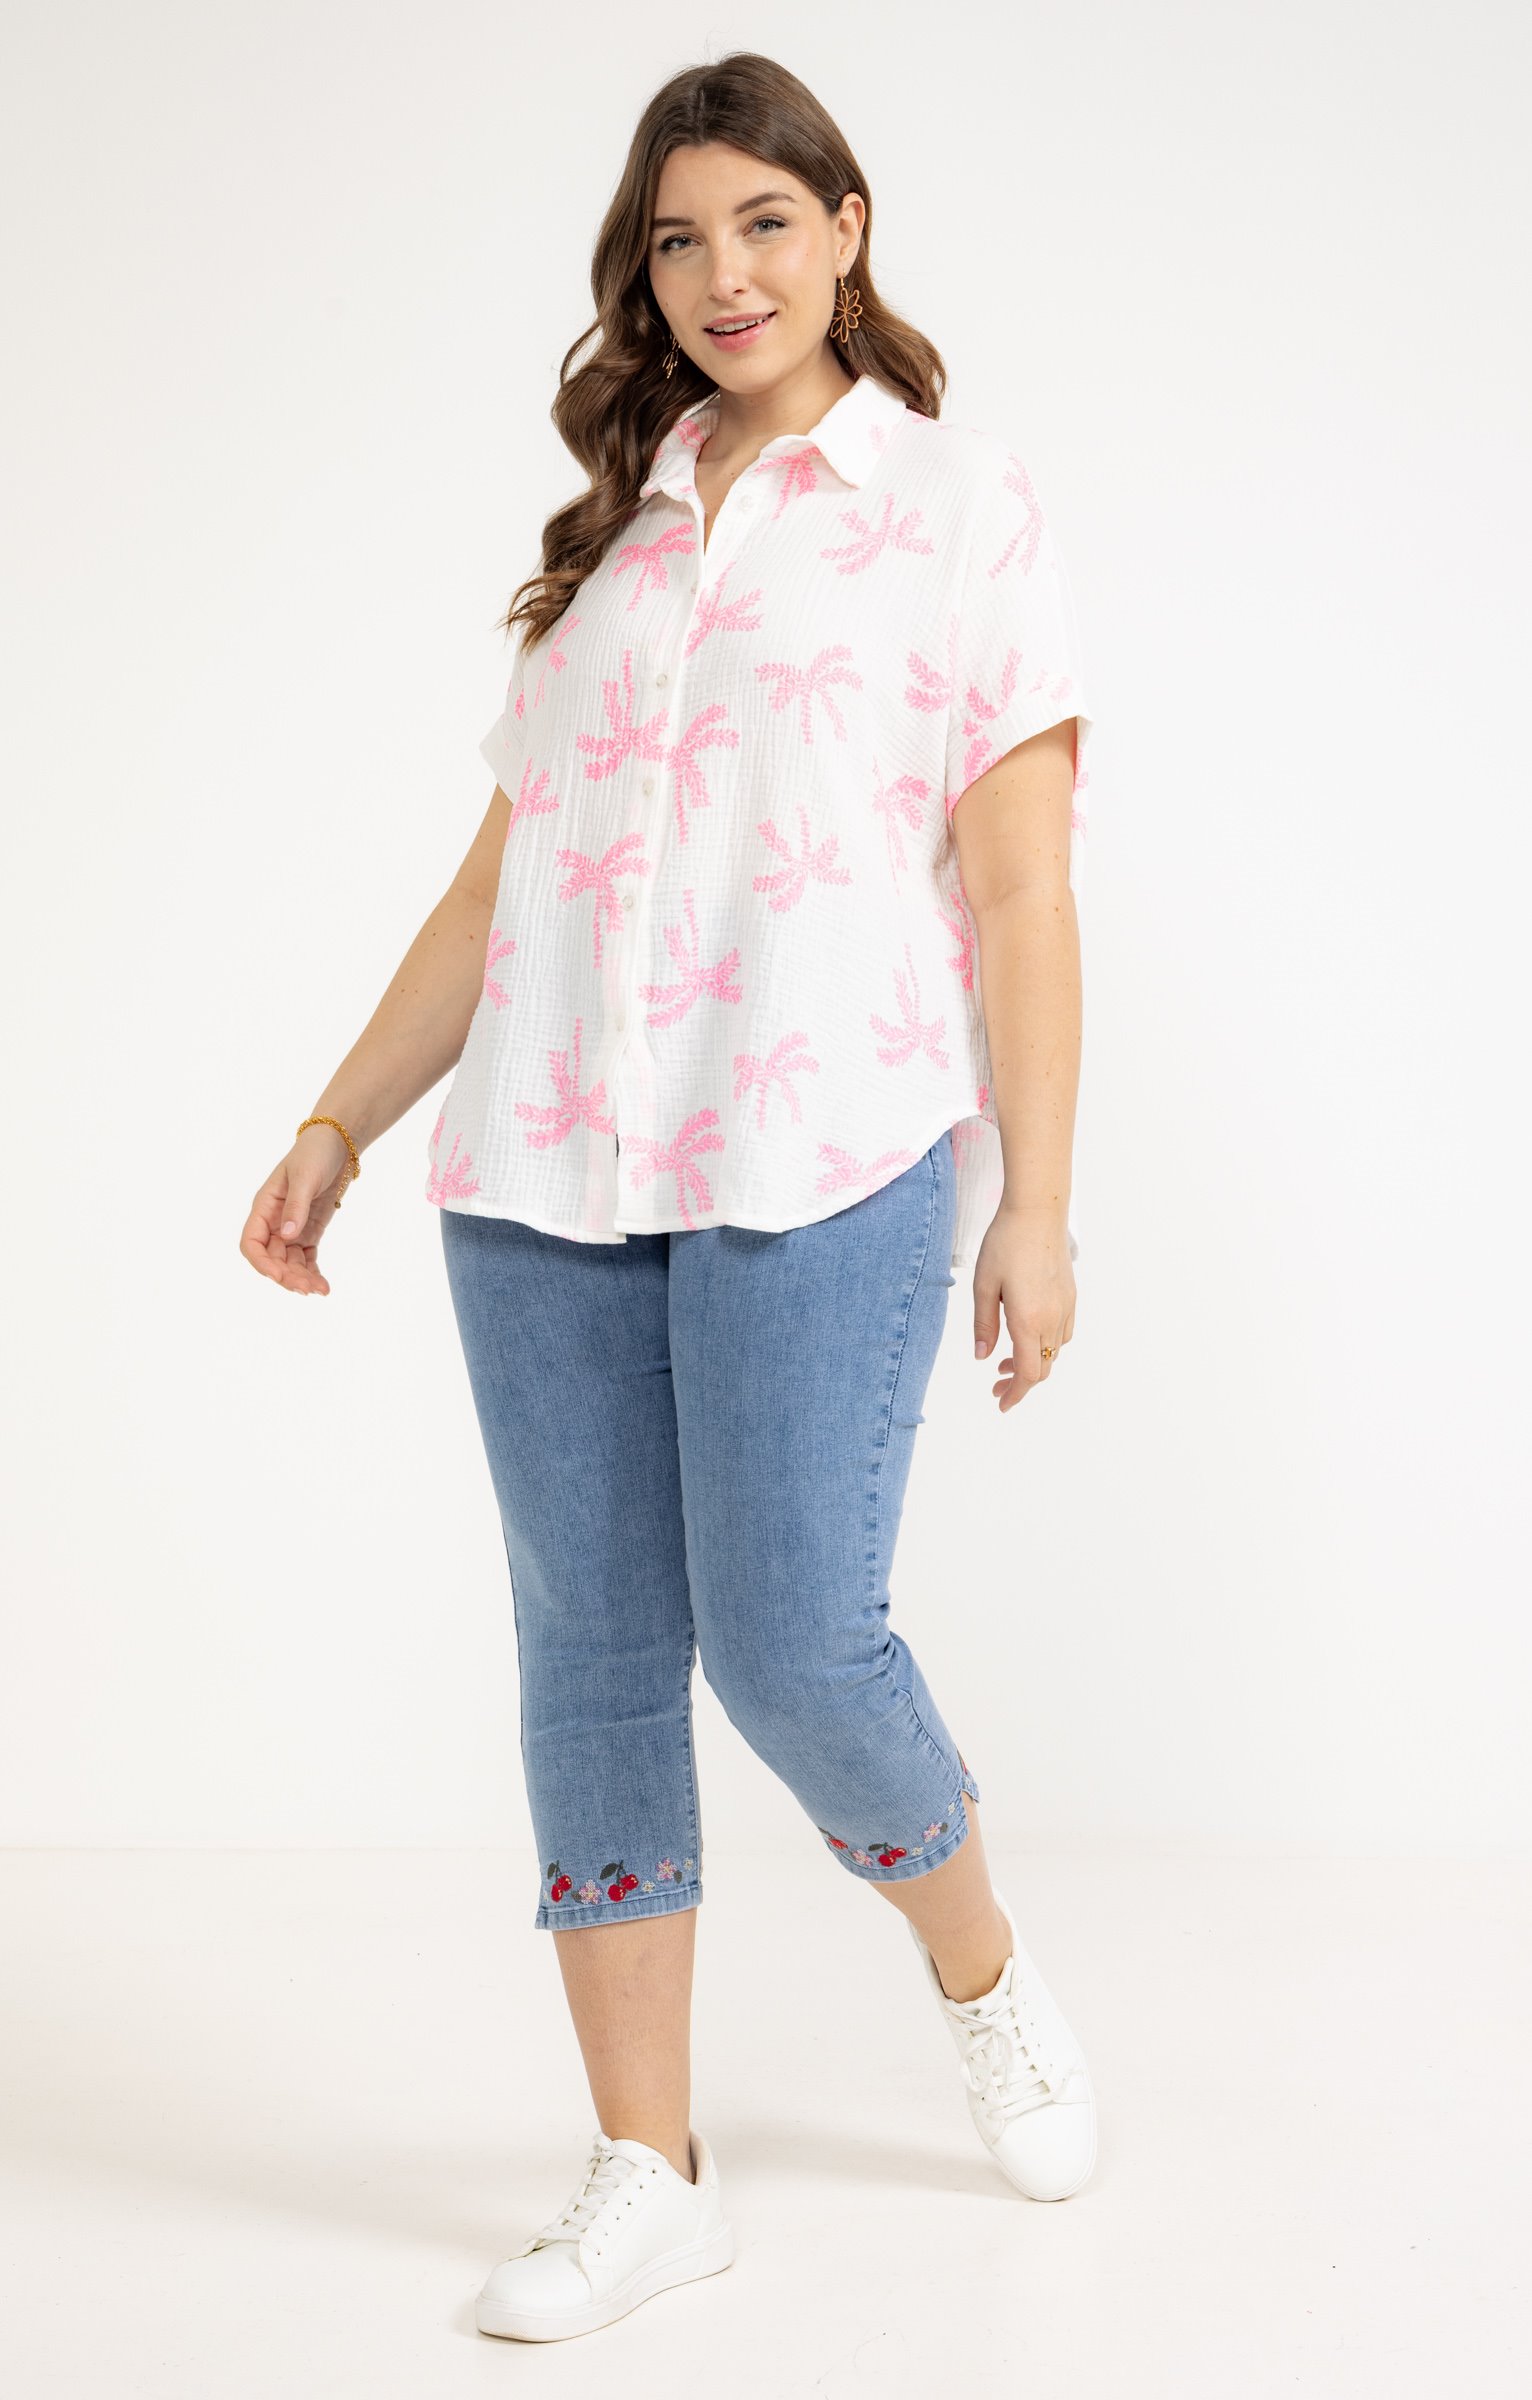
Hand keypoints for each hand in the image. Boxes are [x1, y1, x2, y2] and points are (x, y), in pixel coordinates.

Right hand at [239, 1124, 354, 1295]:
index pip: (251, 1242)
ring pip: (289, 1262)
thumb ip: (296, 1206)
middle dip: (286, 1275)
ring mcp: (292, 1227)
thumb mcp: (305, 1177)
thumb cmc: (315, 1154)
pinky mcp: (309, 1231)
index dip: (261, 1262)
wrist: (337, 1144)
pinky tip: (323, 1285)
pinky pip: (306, 1258)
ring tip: (320, 1290)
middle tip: (307, 1289)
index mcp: (264, 1206)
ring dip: (300, 1278)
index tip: (278, 1276)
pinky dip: (312, 1272)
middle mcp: (274, 1221)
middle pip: (271, 1257)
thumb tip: (287, 1235)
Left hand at [971, 1204, 1075, 1413]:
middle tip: (995, 1384)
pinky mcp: (1071, 1296)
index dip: (1015, 1394)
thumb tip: (982, 1357)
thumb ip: (984, 1325)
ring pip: (1054, 1353)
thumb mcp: (983, 1285)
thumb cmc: (1005, 1244)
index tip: (1001, 1403)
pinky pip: (1063, 1334)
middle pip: (1043, 1368)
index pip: (1027, 1373)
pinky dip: (1046, 1346)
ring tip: (1006, 1361)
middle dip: (1020, 1383)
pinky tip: (1029, 1335)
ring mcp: (1065, 1307)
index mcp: (1028, 1320)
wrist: (1037, 1212)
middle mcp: (1052, 1319)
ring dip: (1034, 1364)